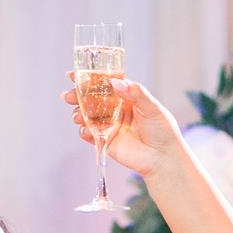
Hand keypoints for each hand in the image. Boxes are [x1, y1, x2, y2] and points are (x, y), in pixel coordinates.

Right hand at [61, 75, 183, 179]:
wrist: (163, 157)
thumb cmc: (162, 129)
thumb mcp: (151, 106)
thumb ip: (134, 93)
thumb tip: (114, 83)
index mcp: (126, 96)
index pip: (105, 84)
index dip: (89, 78)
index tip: (74, 75)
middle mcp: (116, 109)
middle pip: (92, 99)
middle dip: (78, 96)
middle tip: (69, 96)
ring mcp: (110, 125)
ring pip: (88, 116)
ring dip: (79, 114)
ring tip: (78, 115)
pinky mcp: (106, 141)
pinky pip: (91, 135)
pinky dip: (84, 131)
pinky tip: (85, 130)